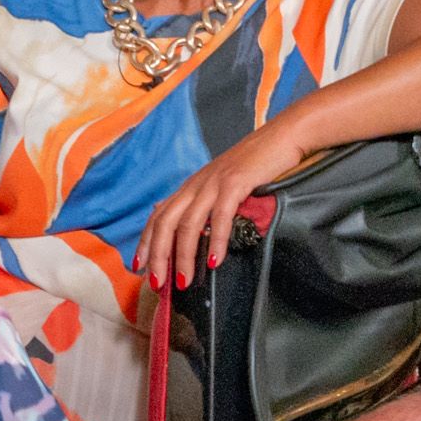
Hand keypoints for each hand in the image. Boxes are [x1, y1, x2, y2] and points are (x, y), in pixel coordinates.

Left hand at [135, 114, 315, 291]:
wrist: (282, 137)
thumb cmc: (256, 165)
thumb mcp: (223, 185)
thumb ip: (209, 205)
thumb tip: (199, 234)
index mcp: (192, 186)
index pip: (158, 216)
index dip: (145, 242)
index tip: (138, 266)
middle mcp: (197, 184)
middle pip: (166, 223)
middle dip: (157, 256)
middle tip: (157, 283)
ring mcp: (214, 183)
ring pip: (188, 223)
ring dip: (183, 256)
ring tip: (183, 281)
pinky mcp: (235, 183)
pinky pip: (220, 216)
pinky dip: (215, 240)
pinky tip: (215, 260)